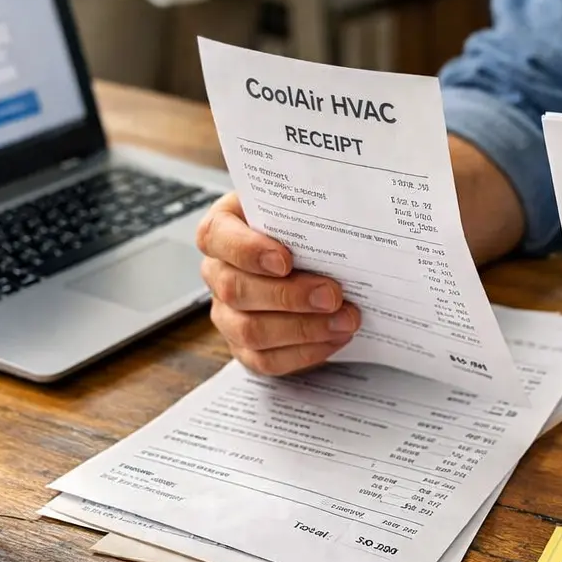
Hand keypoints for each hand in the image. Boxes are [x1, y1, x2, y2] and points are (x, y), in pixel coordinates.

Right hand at [195, 193, 359, 374]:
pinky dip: (305, 352)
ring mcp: (227, 313)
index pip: (216, 237)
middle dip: (289, 296)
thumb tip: (342, 202)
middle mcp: (218, 273)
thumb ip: (309, 204)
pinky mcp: (244, 347)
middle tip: (333, 294)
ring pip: (250, 331)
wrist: (310, 258)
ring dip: (304, 329)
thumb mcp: (299, 206)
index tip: (286, 259)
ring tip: (345, 320)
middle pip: (236, 290)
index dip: (248, 250)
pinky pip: (267, 359)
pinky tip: (335, 337)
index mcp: (222, 230)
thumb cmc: (301, 228)